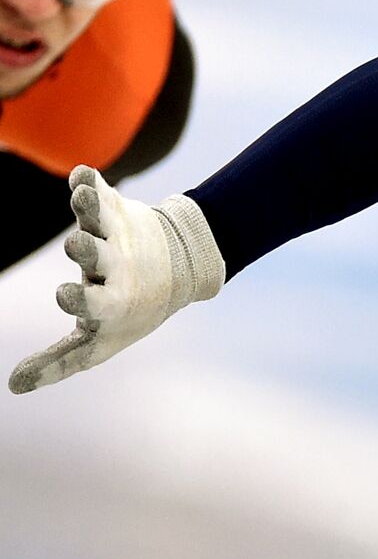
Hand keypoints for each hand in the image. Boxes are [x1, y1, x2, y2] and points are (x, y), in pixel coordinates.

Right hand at [9, 166, 223, 393]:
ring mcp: (113, 238)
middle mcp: (111, 269)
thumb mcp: (98, 342)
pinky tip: (82, 172)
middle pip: (97, 258)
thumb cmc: (130, 313)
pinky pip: (103, 194)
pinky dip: (92, 181)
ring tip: (83, 194)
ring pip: (100, 222)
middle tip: (77, 243)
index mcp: (109, 302)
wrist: (180, 268)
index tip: (64, 295)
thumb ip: (58, 362)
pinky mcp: (115, 212)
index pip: (92, 303)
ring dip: (89, 209)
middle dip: (86, 252)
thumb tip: (13, 387)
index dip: (79, 301)